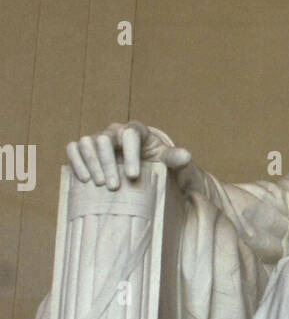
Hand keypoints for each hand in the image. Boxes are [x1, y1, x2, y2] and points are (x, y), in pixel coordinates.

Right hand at [66, 121, 196, 190]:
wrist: (143, 168)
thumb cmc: (156, 163)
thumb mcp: (168, 161)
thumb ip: (175, 158)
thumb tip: (186, 156)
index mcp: (135, 131)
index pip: (130, 134)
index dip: (130, 153)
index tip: (133, 176)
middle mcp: (114, 132)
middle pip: (104, 140)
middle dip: (108, 163)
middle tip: (114, 187)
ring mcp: (98, 140)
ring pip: (87, 143)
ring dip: (91, 164)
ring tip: (99, 184)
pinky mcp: (85, 150)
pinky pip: (74, 148)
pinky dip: (76, 161)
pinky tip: (84, 179)